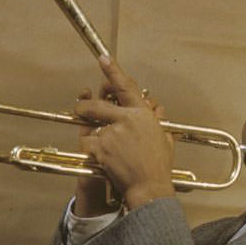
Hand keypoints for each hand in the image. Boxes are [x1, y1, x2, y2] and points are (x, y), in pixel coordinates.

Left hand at [73, 56, 173, 213]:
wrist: (149, 186)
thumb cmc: (159, 167)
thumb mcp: (165, 140)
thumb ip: (160, 122)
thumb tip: (159, 110)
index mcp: (142, 114)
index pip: (125, 87)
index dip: (113, 71)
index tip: (103, 58)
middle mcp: (126, 119)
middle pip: (98, 105)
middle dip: (85, 106)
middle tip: (80, 107)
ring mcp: (112, 133)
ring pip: (91, 127)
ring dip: (91, 134)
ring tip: (99, 145)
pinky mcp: (102, 147)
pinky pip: (88, 143)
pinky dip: (91, 150)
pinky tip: (101, 158)